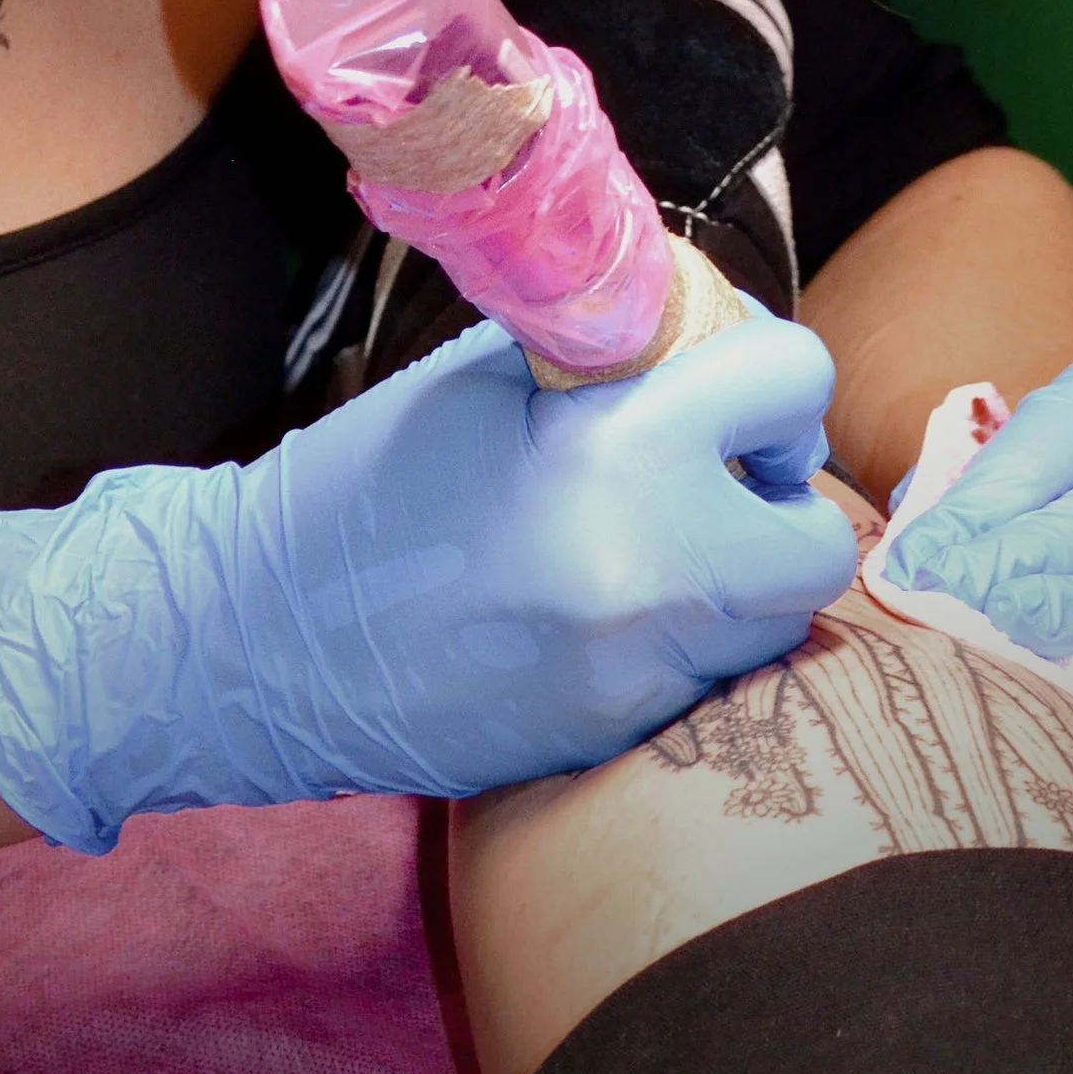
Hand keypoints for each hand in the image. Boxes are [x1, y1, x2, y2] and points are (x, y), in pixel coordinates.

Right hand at [0, 315, 854, 848]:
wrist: (251, 638)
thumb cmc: (360, 485)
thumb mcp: (484, 377)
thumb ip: (607, 352)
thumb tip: (697, 333)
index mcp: (621, 453)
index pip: (796, 383)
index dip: (770, 378)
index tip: (729, 391)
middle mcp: (654, 574)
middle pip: (820, 541)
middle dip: (779, 500)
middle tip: (717, 481)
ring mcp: (637, 675)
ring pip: (774, 625)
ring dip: (742, 578)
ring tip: (661, 545)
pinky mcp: (612, 740)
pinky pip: (706, 681)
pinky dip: (682, 641)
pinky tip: (605, 612)